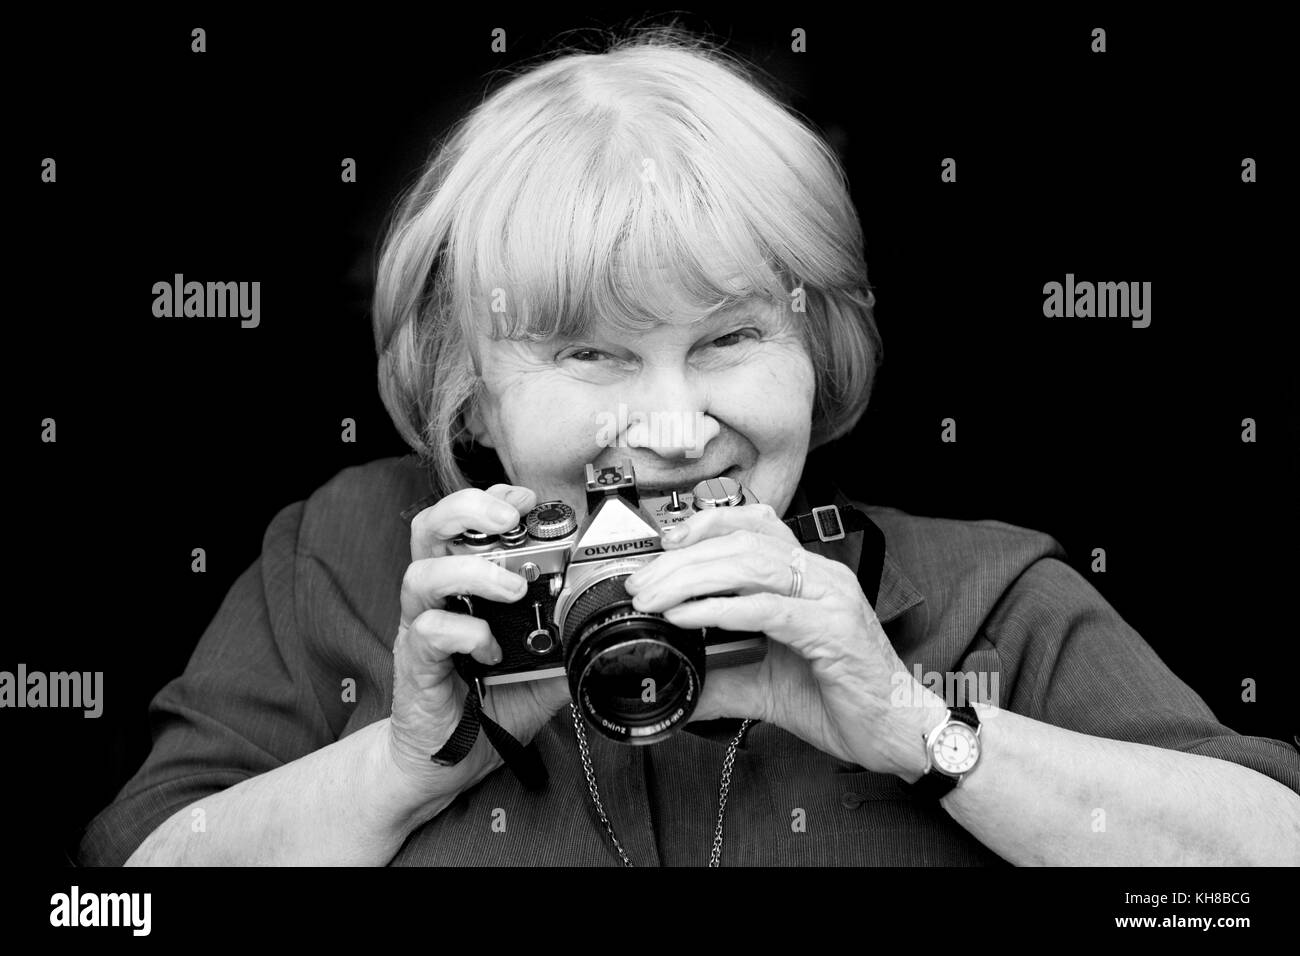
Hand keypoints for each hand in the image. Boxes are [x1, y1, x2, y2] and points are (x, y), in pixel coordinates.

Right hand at [387, 484, 570, 810]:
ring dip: (473, 571)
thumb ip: (568, 638)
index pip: (466, 521)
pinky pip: (431, 632)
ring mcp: (422, 626)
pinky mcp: (415, 661)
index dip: (491, 498)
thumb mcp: (544, 666)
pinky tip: (490, 650)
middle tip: (509, 518)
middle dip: (469, 509)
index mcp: (465, 583)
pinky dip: (466, 633)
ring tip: (512, 588)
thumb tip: (609, 618)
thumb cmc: (491, 701)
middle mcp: (439, 596)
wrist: (453, 758)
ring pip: (423, 573)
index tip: (526, 498)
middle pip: (430, 527)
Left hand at [623, 503, 945, 778]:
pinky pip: (767, 609)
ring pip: (750, 565)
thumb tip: (678, 685)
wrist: (898, 734)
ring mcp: (829, 599)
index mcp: (808, 578)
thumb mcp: (768, 685)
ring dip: (692, 579)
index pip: (754, 526)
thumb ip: (724, 678)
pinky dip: (720, 609)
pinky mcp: (831, 630)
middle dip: (683, 559)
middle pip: (741, 543)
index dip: (706, 526)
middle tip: (642, 583)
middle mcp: (820, 577)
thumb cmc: (845, 699)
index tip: (663, 544)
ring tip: (654, 597)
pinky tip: (688, 617)